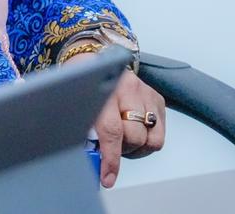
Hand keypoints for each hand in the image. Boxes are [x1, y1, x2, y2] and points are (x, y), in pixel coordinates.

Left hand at [63, 56, 166, 187]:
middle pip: (135, 137)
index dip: (110, 160)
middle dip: (122, 150)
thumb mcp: (75, 103)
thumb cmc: (80, 82)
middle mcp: (128, 89)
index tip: (107, 177)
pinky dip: (147, 139)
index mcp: (104, 90)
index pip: (112, 132)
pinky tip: (133, 132)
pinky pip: (159, 131)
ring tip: (123, 140)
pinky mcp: (157, 98)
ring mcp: (145, 92)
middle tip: (110, 147)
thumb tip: (91, 162)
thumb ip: (83, 130)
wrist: (92, 57)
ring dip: (137, 147)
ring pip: (152, 139)